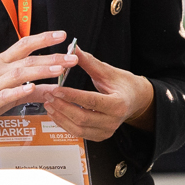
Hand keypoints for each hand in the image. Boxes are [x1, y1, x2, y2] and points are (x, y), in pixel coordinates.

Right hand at [0, 30, 76, 136]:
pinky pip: (4, 94)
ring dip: (40, 70)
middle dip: (51, 57)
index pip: (24, 45)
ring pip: (18, 74)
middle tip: (72, 57)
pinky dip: (18, 90)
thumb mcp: (9, 92)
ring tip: (58, 69)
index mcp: (2, 63)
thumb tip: (55, 89)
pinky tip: (31, 88)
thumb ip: (32, 89)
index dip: (43, 38)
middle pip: (27, 59)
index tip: (61, 35)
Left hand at [39, 44, 155, 141]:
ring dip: (60, 117)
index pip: (91, 101)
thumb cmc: (123, 84)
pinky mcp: (100, 136)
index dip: (72, 96)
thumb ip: (89, 61)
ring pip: (78, 129)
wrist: (135, 99)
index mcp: (118, 104)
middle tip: (49, 96)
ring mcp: (107, 131)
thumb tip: (72, 49)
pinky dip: (65, 124)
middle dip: (62, 107)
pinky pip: (79, 133)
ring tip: (49, 104)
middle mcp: (113, 121)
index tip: (56, 89)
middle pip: (83, 118)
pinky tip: (56, 113)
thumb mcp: (107, 71)